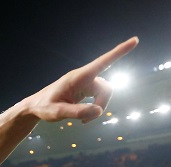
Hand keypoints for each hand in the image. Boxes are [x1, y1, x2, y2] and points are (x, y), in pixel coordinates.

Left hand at [24, 36, 138, 123]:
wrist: (35, 107)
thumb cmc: (44, 107)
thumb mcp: (57, 113)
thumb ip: (77, 112)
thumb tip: (99, 111)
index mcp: (77, 77)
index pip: (102, 62)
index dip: (119, 52)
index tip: (135, 40)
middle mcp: (83, 77)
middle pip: (106, 87)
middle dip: (103, 103)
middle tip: (86, 121)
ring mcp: (85, 82)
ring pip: (104, 93)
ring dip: (98, 108)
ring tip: (83, 122)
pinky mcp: (85, 89)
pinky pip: (99, 97)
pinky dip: (96, 108)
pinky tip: (84, 119)